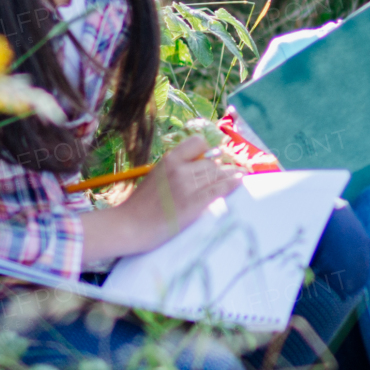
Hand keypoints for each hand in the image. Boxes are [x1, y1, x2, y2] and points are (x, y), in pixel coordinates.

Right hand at [79, 135, 241, 267]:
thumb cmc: (140, 206)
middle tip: (230, 173)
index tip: (213, 158)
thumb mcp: (156, 177)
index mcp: (169, 160)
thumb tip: (201, 167)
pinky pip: (218, 189)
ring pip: (217, 174)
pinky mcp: (193, 204)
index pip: (198, 142)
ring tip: (240, 176)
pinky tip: (239, 181)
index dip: (208, 150)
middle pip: (211, 162)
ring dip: (229, 176)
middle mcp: (179, 169)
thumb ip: (176, 169)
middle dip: (220, 169)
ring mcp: (186, 186)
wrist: (128, 226)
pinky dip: (231, 184)